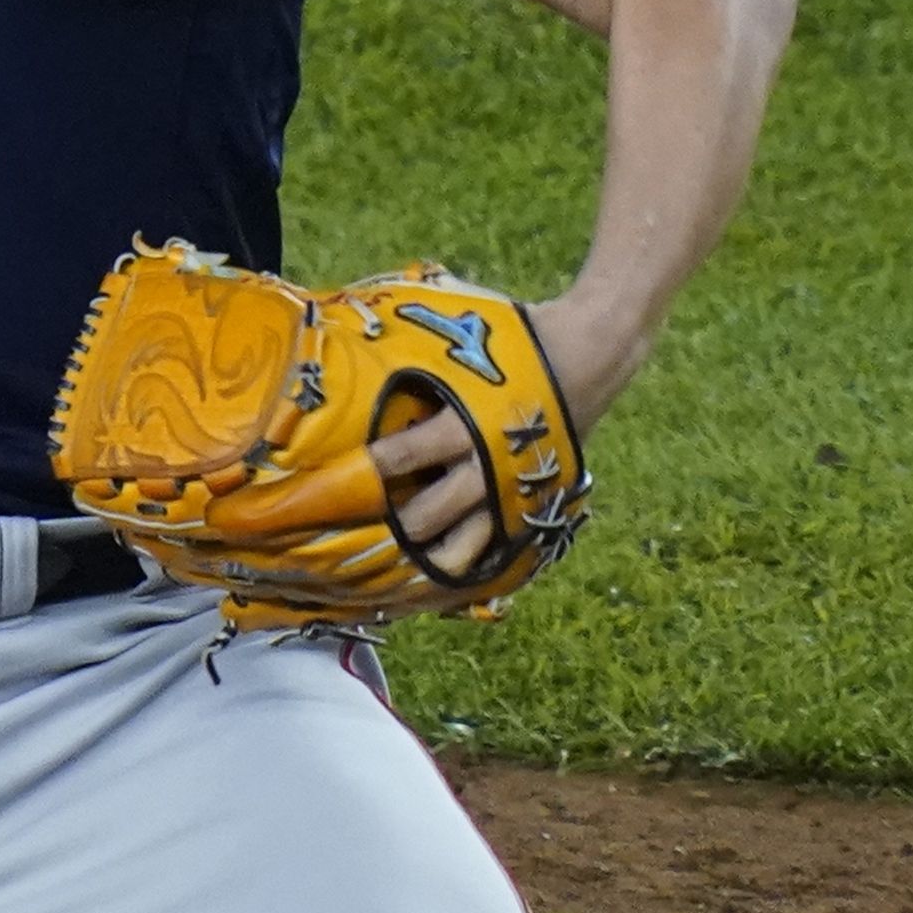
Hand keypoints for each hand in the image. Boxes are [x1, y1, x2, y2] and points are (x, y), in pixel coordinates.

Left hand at [367, 291, 621, 576]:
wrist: (588, 353)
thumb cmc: (513, 338)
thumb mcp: (459, 336)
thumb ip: (412, 347)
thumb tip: (346, 327)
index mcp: (464, 424)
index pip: (399, 459)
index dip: (362, 475)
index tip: (324, 487)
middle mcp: (485, 467)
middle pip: (424, 519)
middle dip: (387, 525)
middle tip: (352, 529)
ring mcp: (510, 494)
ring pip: (460, 552)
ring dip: (423, 560)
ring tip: (390, 571)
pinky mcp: (530, 507)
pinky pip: (492, 553)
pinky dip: (462, 568)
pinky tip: (434, 584)